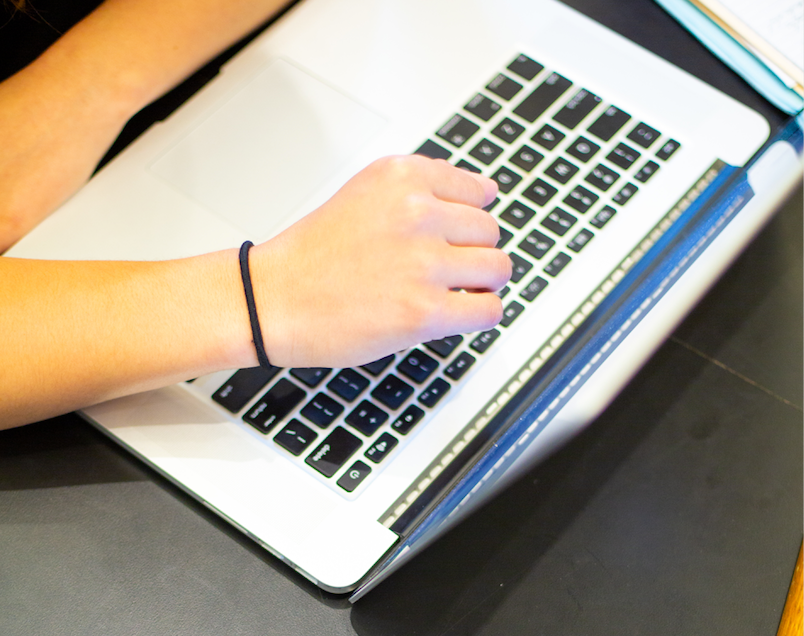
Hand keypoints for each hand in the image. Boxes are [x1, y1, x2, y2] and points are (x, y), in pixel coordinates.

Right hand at [250, 155, 510, 367]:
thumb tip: (485, 194)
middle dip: (473, 252)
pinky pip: (489, 310)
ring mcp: (423, 262)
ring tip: (452, 291)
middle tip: (444, 268)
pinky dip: (479, 314)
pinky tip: (455, 314)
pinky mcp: (424, 311)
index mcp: (402, 177)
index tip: (453, 235)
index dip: (469, 219)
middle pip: (491, 231)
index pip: (480, 191)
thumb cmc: (313, 254)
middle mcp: (416, 212)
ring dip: (481, 284)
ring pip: (498, 268)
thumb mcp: (366, 193)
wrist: (271, 299)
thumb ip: (421, 189)